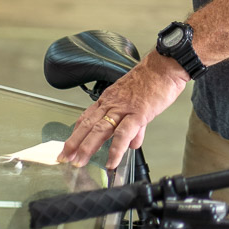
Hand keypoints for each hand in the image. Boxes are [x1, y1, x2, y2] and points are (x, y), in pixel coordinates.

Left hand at [57, 51, 188, 168]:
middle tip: (63, 158)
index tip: (68, 145)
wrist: (164, 66)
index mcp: (110, 99)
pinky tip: (111, 162)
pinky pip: (123, 134)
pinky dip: (116, 149)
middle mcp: (112, 103)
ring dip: (87, 147)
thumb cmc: (153, 80)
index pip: (88, 117)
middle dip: (74, 143)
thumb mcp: (139, 102)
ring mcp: (123, 108)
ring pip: (100, 129)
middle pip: (88, 125)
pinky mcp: (137, 113)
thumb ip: (136, 126)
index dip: (76, 132)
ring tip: (79, 162)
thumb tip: (132, 143)